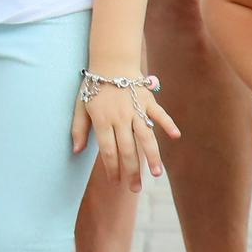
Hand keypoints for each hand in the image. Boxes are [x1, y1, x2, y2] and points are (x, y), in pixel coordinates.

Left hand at [72, 71, 179, 192]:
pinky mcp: (148, 100)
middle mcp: (120, 117)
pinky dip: (167, 124)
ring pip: (146, 136)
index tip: (115, 182)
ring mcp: (135, 109)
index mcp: (102, 120)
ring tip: (157, 174)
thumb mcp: (80, 106)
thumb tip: (77, 151)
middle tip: (135, 189)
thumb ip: (78, 129)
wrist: (110, 62)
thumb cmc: (94, 87)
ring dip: (152, 156)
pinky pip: (159, 114)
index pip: (108, 150)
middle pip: (127, 149)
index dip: (112, 168)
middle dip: (132, 171)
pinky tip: (175, 137)